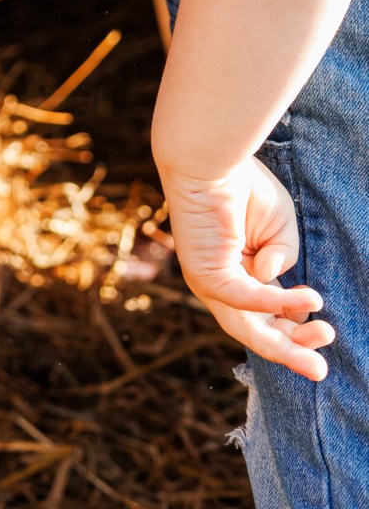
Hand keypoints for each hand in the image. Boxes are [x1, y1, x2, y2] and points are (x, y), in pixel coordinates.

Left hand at [162, 157, 333, 379]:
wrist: (211, 156)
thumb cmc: (242, 186)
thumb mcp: (279, 229)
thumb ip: (282, 260)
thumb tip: (269, 280)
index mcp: (238, 275)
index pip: (266, 316)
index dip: (294, 328)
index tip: (323, 330)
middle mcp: (220, 286)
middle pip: (256, 331)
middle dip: (291, 351)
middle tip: (322, 371)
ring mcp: (209, 283)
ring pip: (249, 327)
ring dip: (285, 343)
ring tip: (320, 353)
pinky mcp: (205, 273)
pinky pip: (245, 298)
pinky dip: (278, 301)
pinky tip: (310, 300)